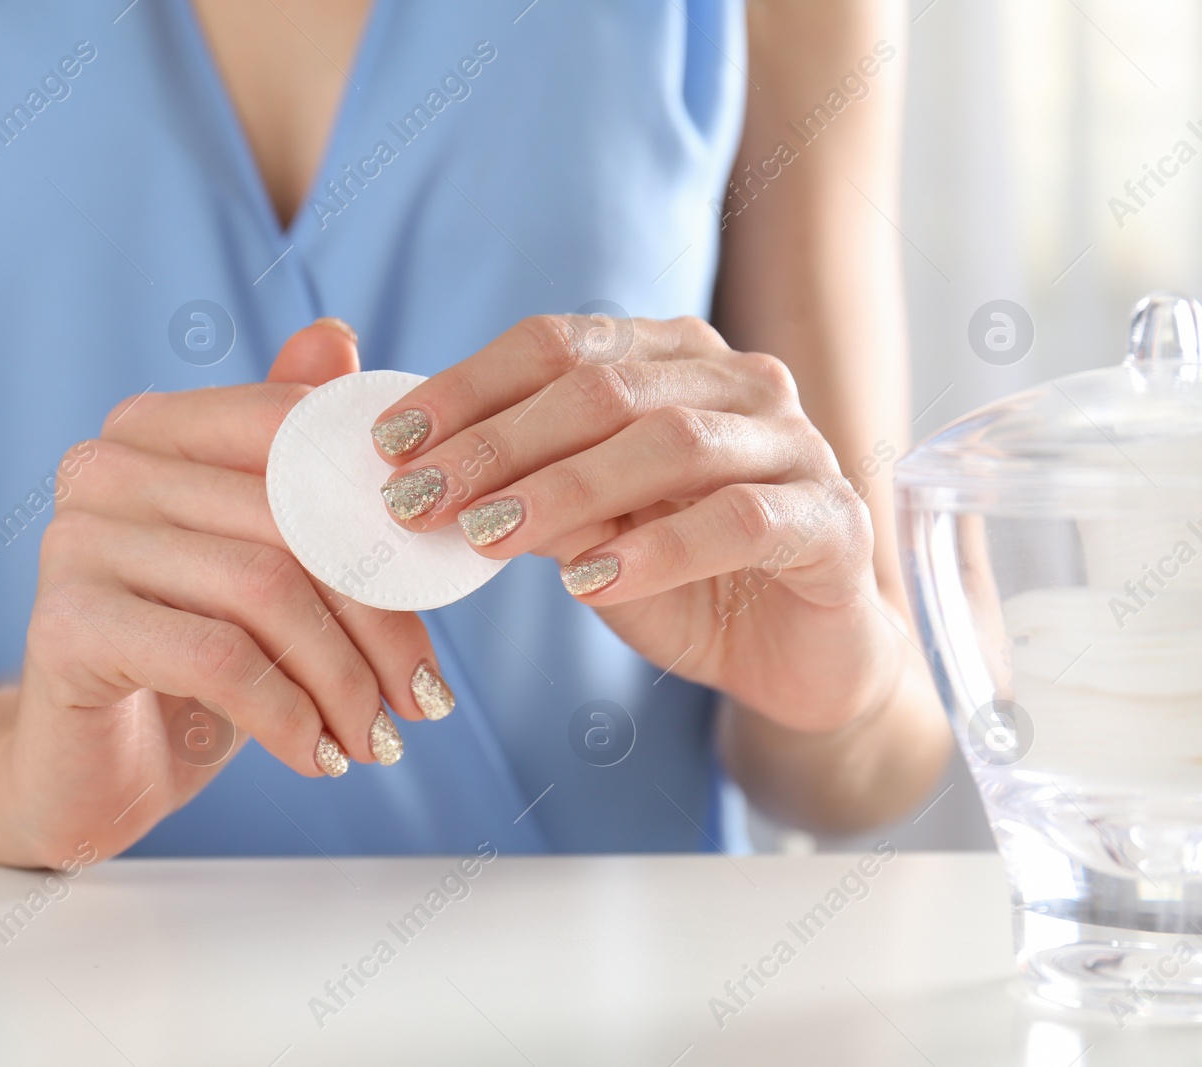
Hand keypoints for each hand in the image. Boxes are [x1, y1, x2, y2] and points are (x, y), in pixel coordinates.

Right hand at [0, 321, 448, 866]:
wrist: (90, 774)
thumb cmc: (192, 664)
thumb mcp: (263, 562)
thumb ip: (297, 460)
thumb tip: (341, 337)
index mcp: (155, 426)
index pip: (299, 433)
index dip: (384, 512)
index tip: (437, 592)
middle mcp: (105, 464)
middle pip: (293, 519)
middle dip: (380, 619)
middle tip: (423, 697)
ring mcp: (73, 538)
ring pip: (265, 590)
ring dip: (344, 680)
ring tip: (378, 738)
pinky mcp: (63, 624)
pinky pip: (220, 658)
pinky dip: (290, 715)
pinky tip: (318, 758)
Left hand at [368, 315, 899, 733]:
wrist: (796, 656)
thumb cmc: (680, 579)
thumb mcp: (586, 532)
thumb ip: (525, 491)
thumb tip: (422, 476)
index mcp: (672, 359)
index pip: (558, 344)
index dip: (468, 388)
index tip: (390, 442)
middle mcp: (739, 382)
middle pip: (605, 387)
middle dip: (498, 442)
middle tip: (418, 497)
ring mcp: (796, 446)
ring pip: (670, 441)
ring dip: (564, 489)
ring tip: (487, 536)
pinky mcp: (832, 522)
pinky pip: (740, 520)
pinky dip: (657, 550)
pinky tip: (589, 583)